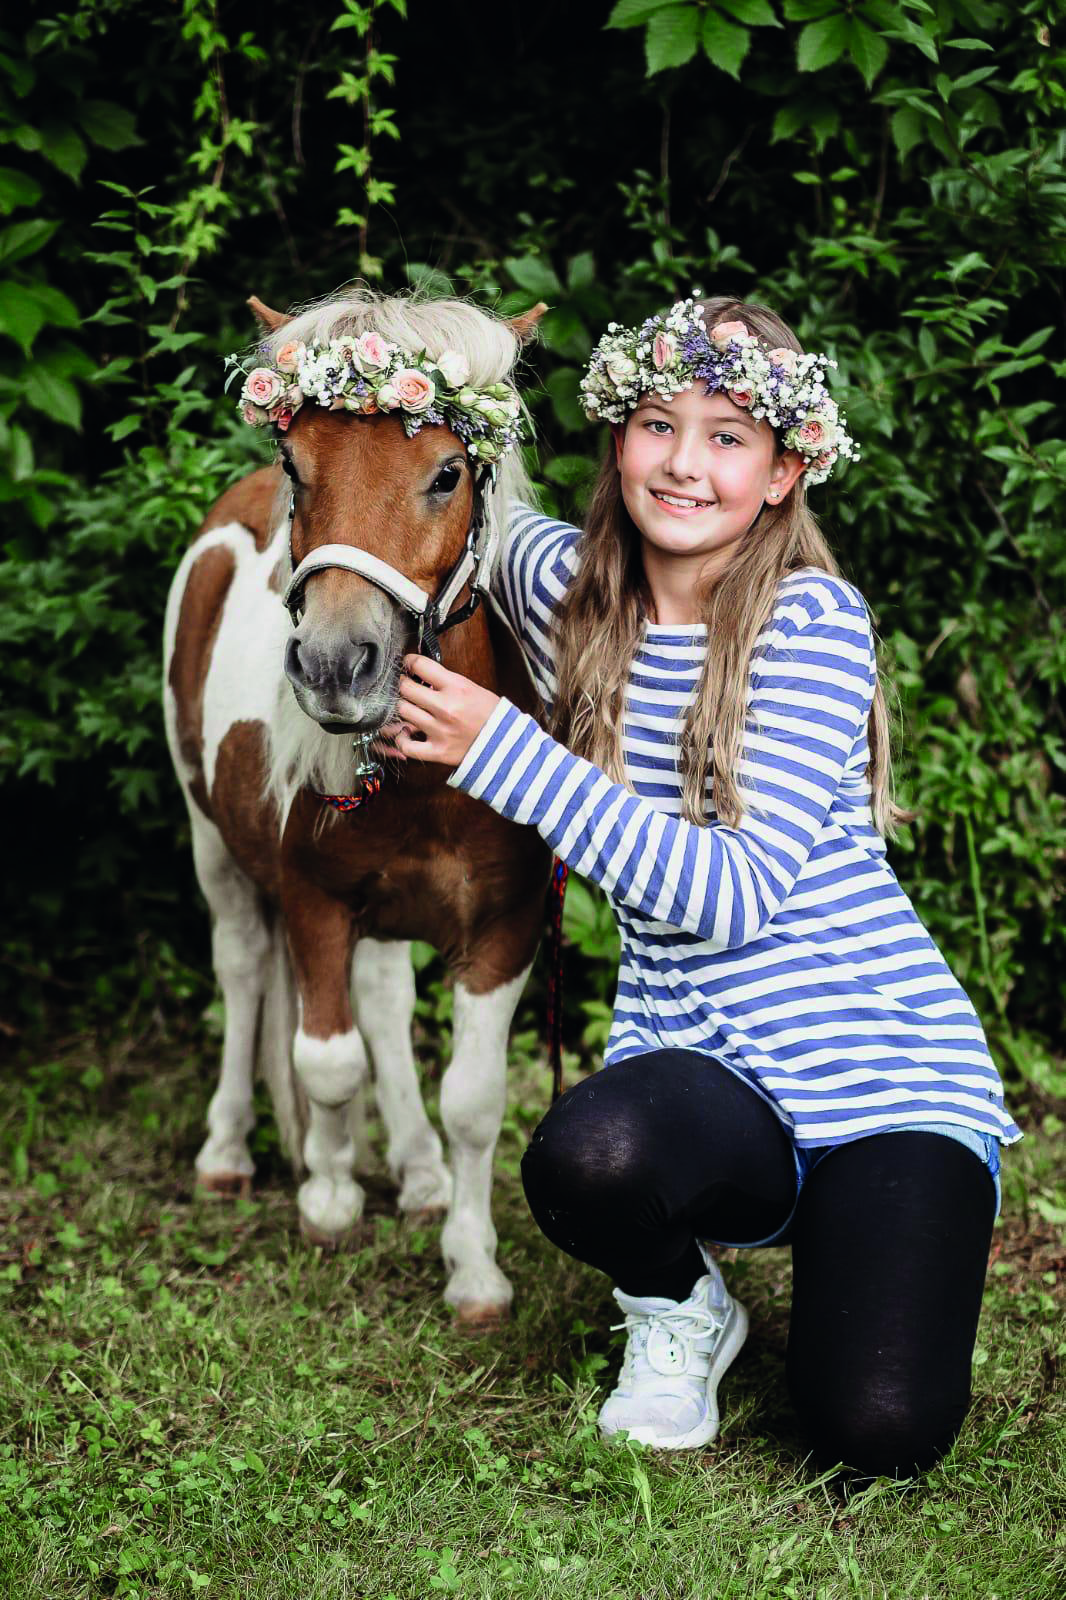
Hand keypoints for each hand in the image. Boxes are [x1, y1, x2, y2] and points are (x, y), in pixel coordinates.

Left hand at [377, 654, 500, 767]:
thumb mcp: (473, 688)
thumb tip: (421, 675)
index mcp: (457, 688)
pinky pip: (407, 745)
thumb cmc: (491, 715)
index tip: (408, 664)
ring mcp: (440, 730)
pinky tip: (406, 733)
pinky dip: (402, 739)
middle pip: (406, 689)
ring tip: (410, 708)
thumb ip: (446, 682)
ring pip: (403, 712)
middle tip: (407, 686)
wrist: (507, 744)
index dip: (409, 662)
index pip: (421, 666)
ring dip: (404, 708)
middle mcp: (446, 708)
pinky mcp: (438, 751)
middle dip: (405, 685)